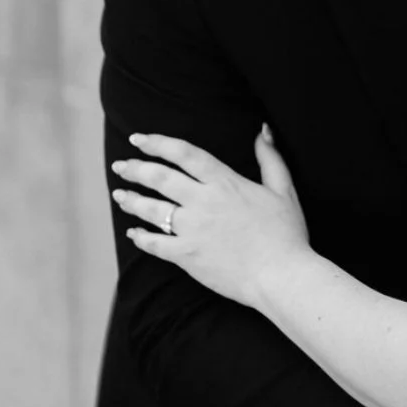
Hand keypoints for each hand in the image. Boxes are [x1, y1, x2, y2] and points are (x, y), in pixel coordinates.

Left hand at [111, 127, 308, 305]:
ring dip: (132, 201)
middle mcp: (203, 202)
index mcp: (225, 183)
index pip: (184, 154)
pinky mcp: (187, 256)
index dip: (157, 143)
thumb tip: (262, 130)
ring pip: (152, 209)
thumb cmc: (286, 234)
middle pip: (160, 178)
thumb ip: (270, 158)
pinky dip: (141, 238)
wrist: (281, 276)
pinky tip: (134, 233)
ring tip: (120, 195)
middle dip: (136, 169)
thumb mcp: (284, 190)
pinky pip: (155, 244)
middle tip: (121, 166)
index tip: (139, 139)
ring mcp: (192, 230)